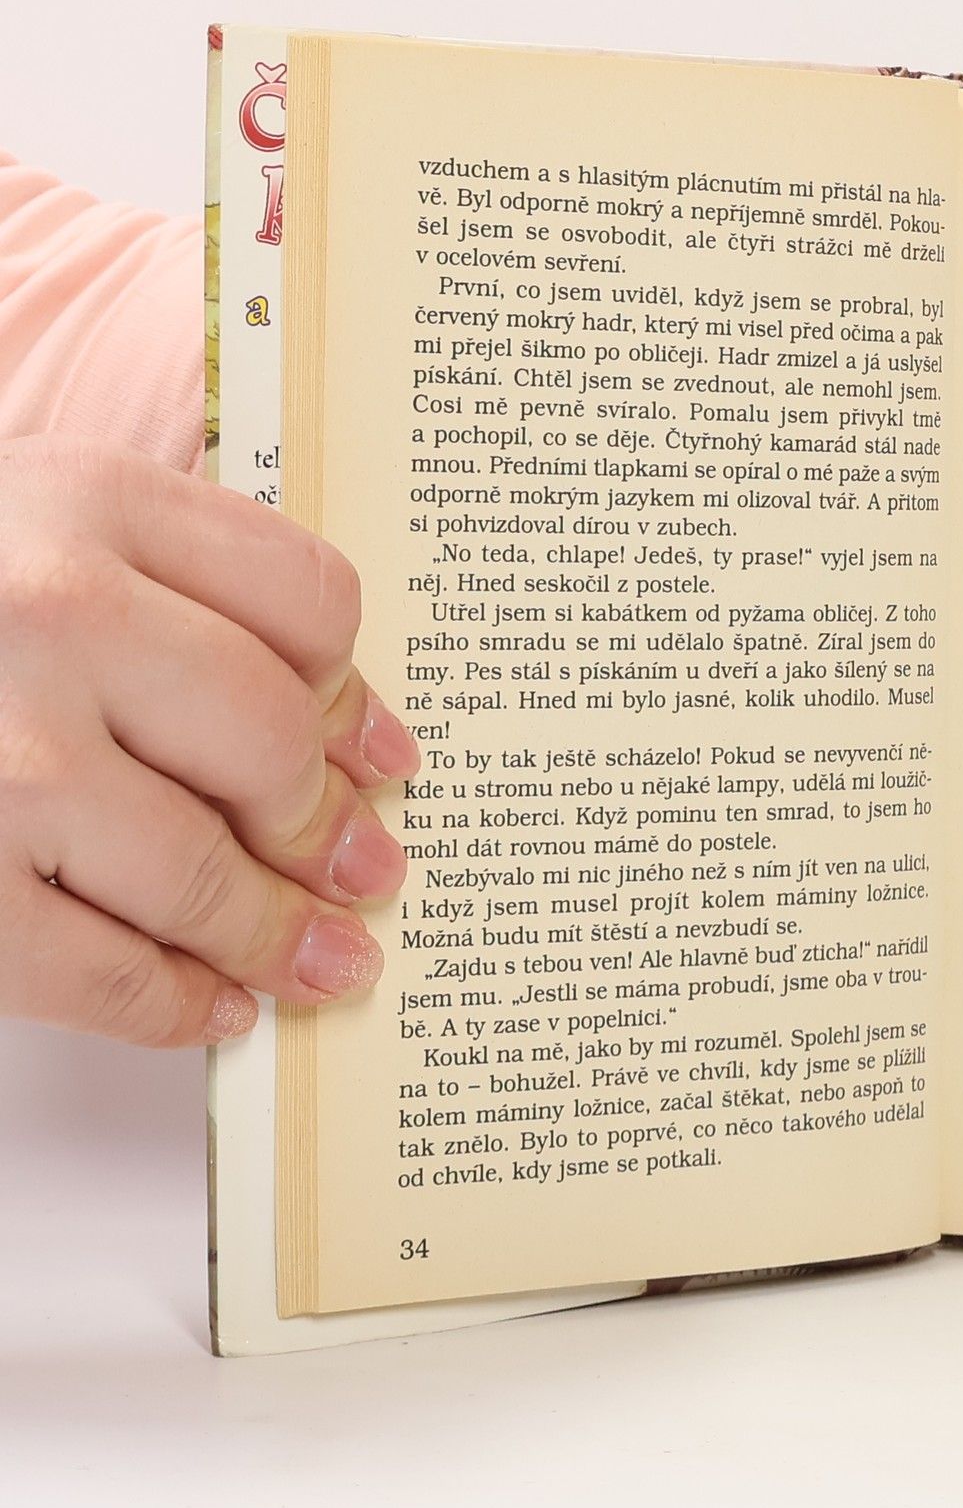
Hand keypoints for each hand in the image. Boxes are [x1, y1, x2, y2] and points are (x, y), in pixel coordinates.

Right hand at [0, 437, 415, 1045]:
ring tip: (323, 961)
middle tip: (367, 870)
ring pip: (202, 869)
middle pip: (275, 740)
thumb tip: (359, 735)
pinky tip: (211, 1007)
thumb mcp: (34, 523)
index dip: (358, 694)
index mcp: (87, 500)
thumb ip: (177, 588)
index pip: (311, 602)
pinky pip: (99, 970)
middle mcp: (46, 613)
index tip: (383, 753)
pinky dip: (173, 1004)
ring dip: (278, 935)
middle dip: (329, 827)